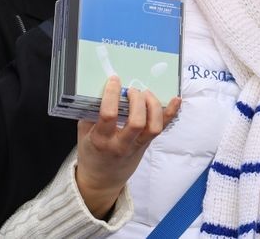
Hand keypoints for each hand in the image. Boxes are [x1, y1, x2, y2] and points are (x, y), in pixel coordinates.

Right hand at [75, 76, 181, 218]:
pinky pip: (162, 129)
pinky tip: (176, 100)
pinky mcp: (147, 145)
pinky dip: (171, 113)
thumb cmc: (91, 152)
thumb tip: (100, 89)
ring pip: (153, 126)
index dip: (112, 94)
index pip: (109, 115)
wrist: (102, 179)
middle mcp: (121, 144)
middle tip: (132, 90)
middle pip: (136, 121)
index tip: (114, 80)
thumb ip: (90, 113)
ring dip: (153, 105)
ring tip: (146, 93)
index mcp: (101, 140)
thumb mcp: (83, 134)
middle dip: (137, 100)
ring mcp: (136, 146)